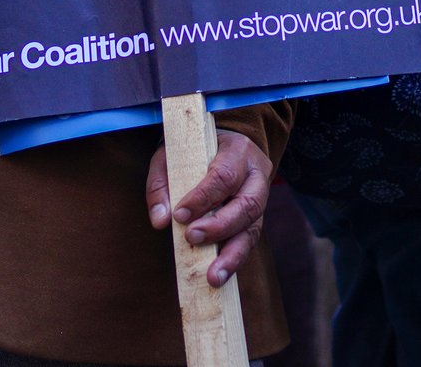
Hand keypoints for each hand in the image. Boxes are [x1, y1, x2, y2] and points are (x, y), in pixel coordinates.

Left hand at [146, 128, 268, 285]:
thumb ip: (161, 184)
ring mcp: (260, 198)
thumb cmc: (192, 151)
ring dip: (232, 255)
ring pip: (253, 228)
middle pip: (247, 204)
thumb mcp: (170, 155)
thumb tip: (160, 220)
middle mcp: (256, 175)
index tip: (180, 214)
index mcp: (238, 151)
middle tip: (192, 238)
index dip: (203, 197)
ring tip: (213, 277)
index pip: (224, 176)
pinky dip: (233, 260)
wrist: (219, 143)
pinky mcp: (255, 219)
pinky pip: (248, 241)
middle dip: (220, 226)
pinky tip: (219, 276)